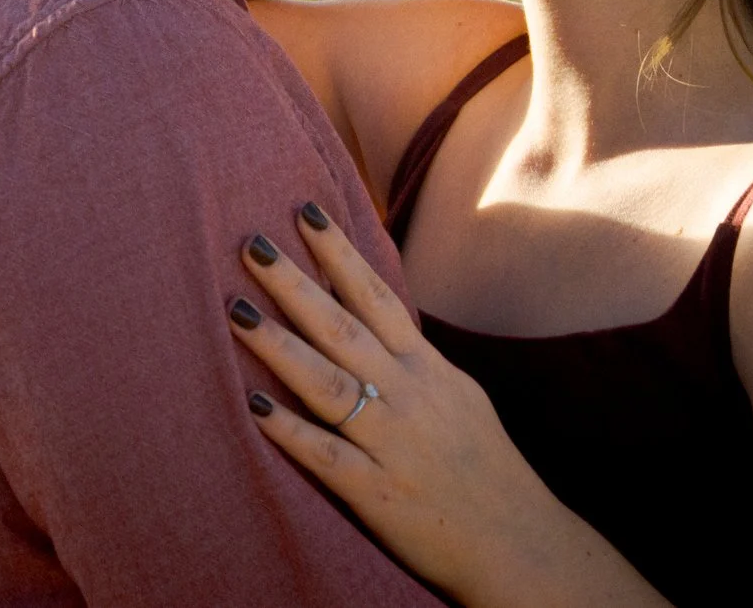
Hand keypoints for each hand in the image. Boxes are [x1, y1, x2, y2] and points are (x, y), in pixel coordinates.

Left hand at [228, 206, 665, 607]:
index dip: (340, 254)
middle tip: (253, 243)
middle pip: (343, 328)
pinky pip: (327, 455)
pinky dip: (291, 430)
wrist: (515, 540)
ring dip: (280, 345)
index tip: (304, 212)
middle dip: (297, 284)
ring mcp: (391, 442)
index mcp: (425, 369)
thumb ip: (413, 361)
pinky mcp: (377, 492)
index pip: (377, 297)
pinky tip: (254, 407)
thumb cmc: (482, 466)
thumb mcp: (456, 395)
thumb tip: (378, 321)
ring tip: (236, 310)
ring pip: (328, 383)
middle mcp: (407, 395)